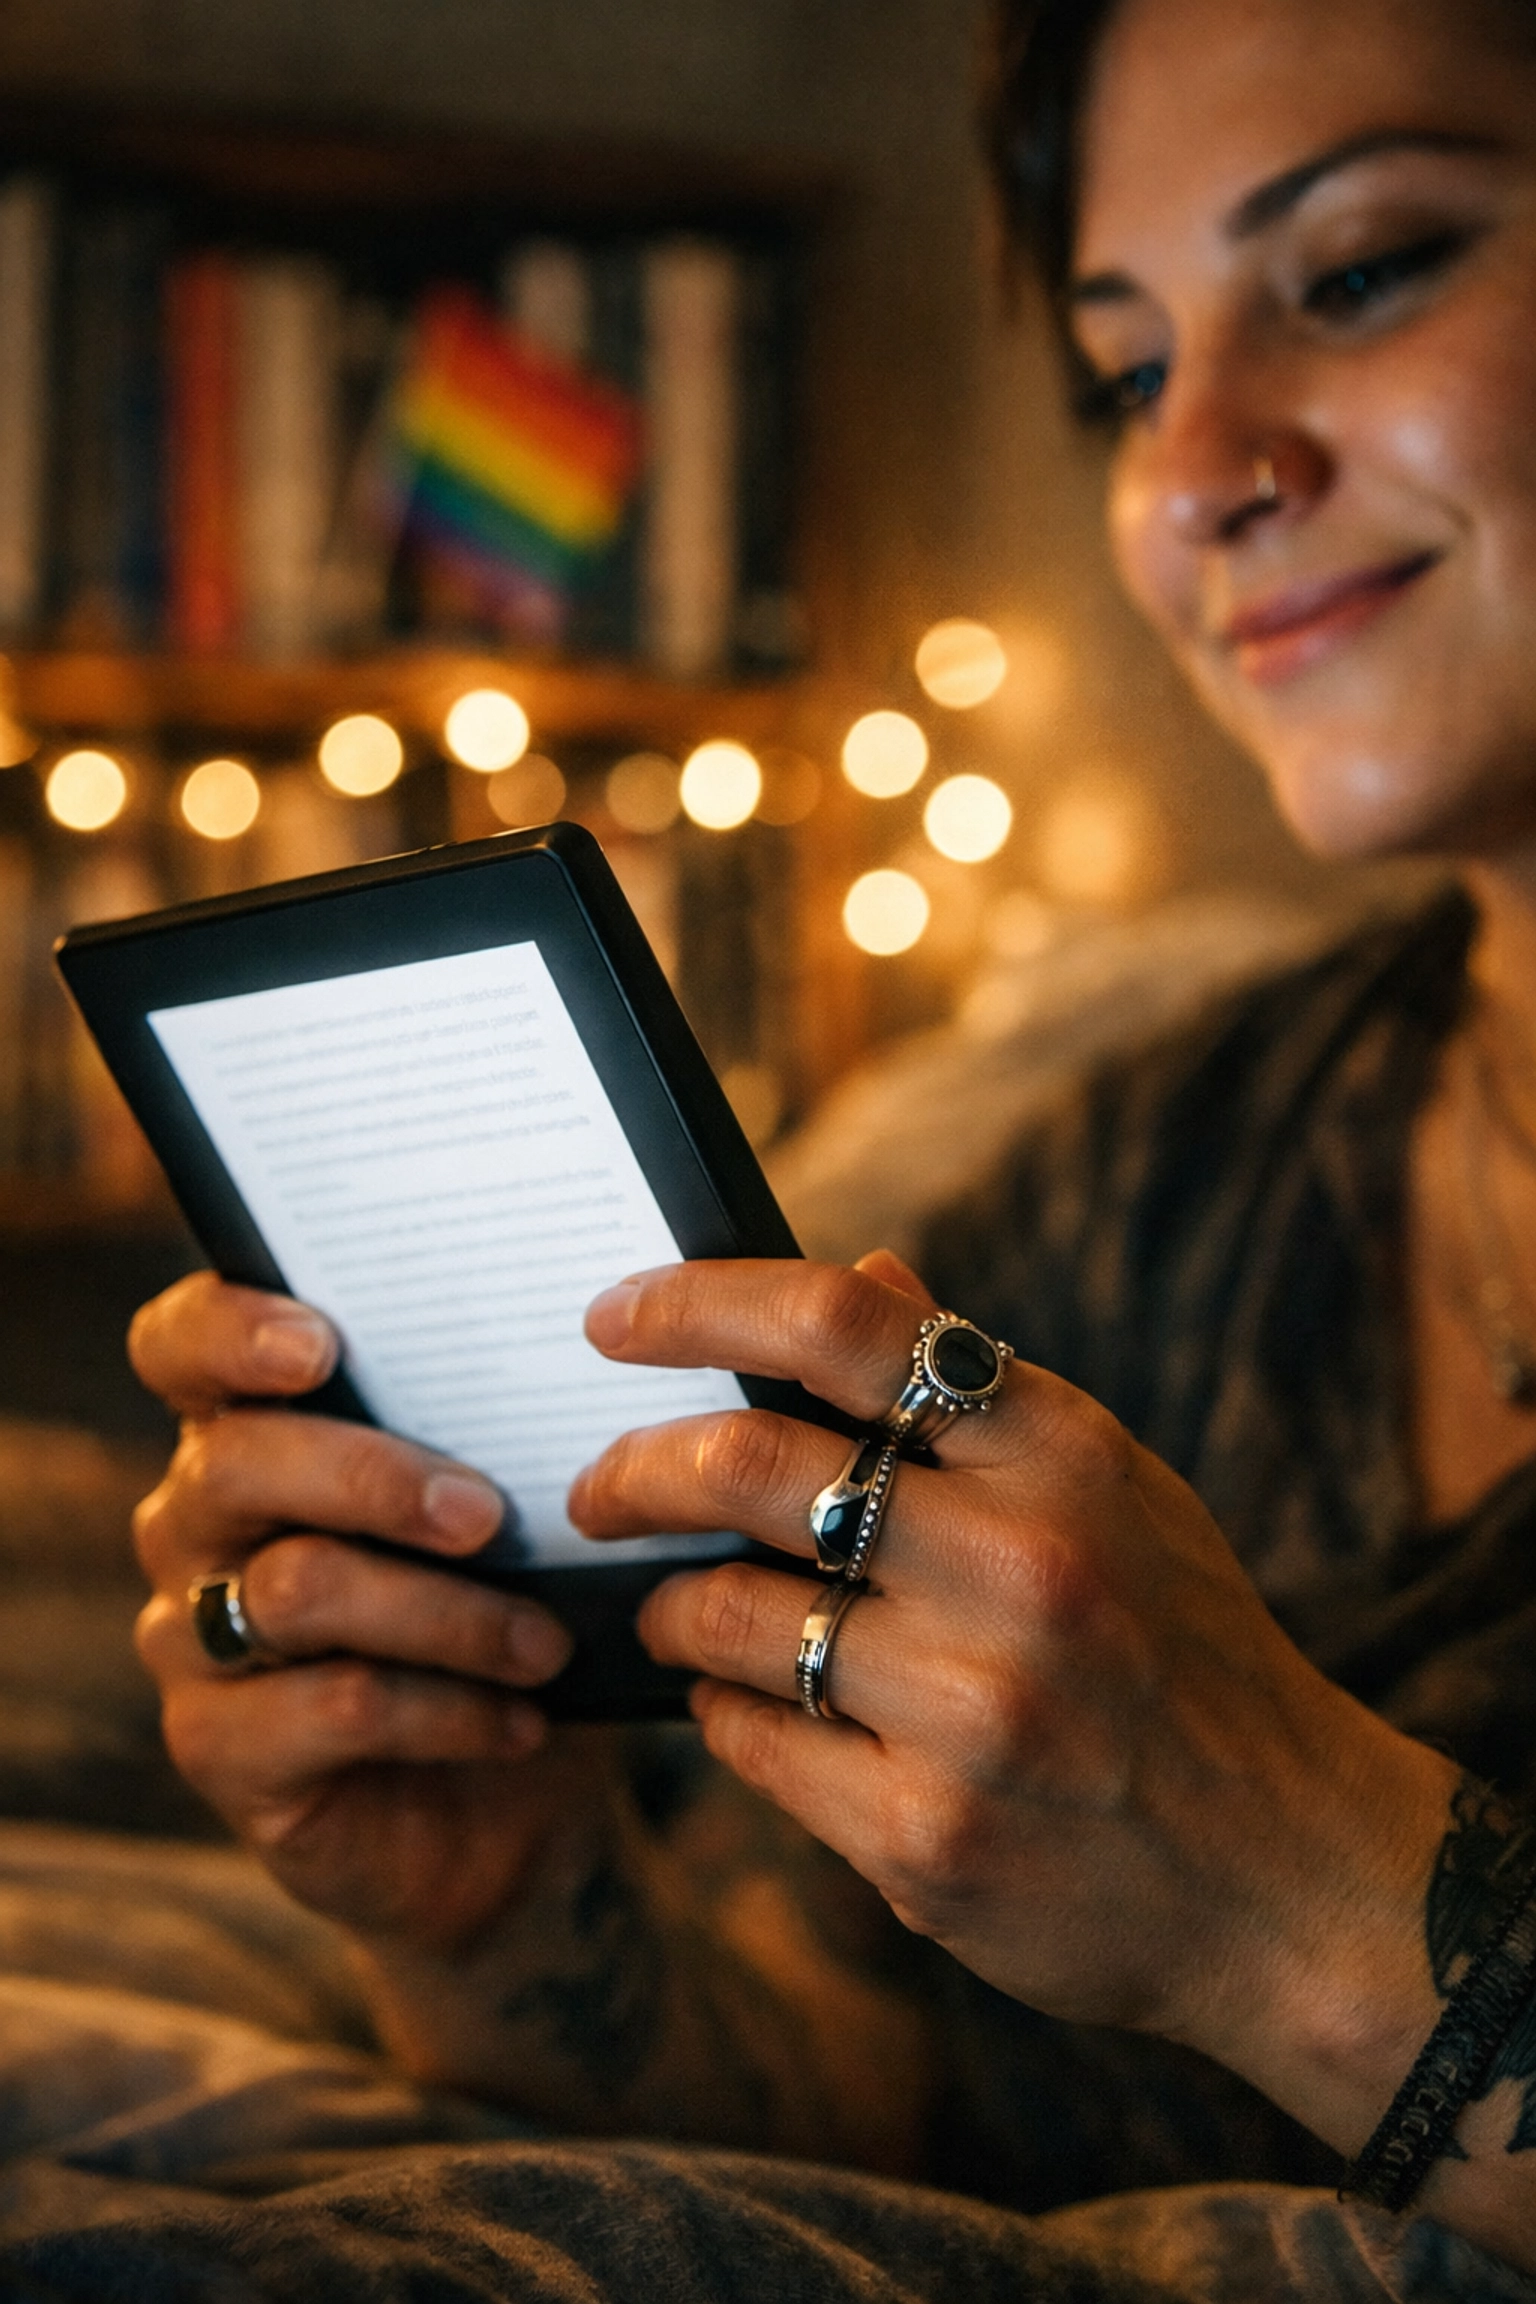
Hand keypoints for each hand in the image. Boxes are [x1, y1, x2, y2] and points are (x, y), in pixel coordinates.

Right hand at [129, 1272, 598, 1955]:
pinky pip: (332, 1707)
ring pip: (297, 1589)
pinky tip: (519, 1721)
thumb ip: (492, 1430)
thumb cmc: (504, 1613)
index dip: (227, 1331)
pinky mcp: (218, 1748)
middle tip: (487, 1514)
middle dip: (373, 1478)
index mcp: (250, 1428)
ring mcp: (191, 1639)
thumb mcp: (507, 1514)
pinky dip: (448, 1709)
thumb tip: (585, 1338)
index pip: (181, 1346)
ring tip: (546, 1644)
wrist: (506, 1809)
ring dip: (447, 1613)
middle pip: (234, 1463)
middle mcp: (194, 1523)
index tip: (323, 1345)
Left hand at [570, 1250, 1458, 2153]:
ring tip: (675, 1611)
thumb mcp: (1121, 1497)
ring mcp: (974, 1710)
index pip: (844, 1327)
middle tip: (597, 1489)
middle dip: (633, 1469)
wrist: (1293, 1880)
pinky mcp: (928, 1839)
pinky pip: (749, 1741)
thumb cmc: (1187, 1659)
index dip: (703, 1303)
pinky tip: (741, 1705)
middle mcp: (1022, 1568)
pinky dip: (718, 1710)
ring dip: (670, 1606)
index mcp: (1065, 1456)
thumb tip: (866, 1270)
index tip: (614, 1317)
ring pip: (724, 1614)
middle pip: (748, 1465)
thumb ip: (985, 1396)